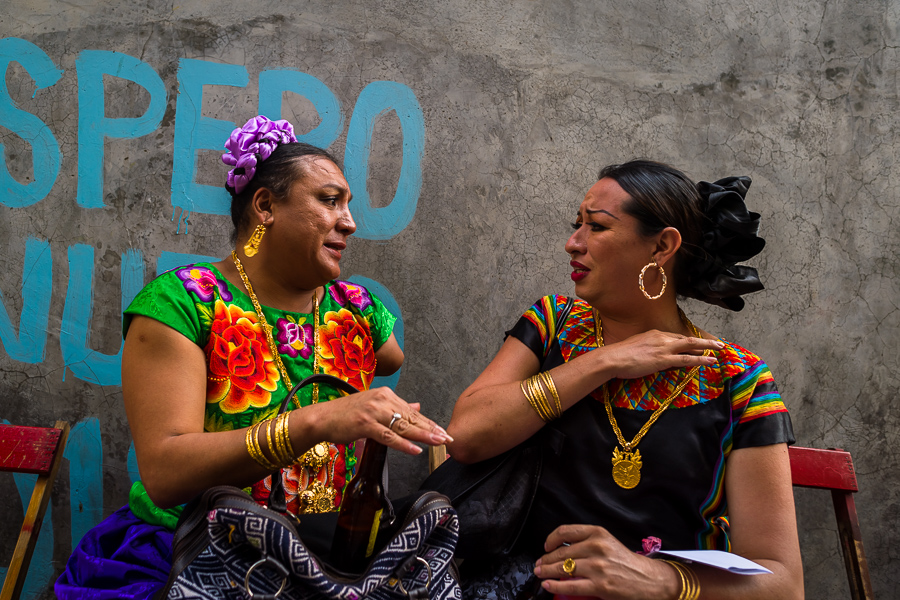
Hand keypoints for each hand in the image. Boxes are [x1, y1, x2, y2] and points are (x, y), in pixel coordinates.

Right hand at [305, 387, 452, 455]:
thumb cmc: (345, 414)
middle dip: (431, 429)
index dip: (429, 422)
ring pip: (403, 426)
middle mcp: (382, 400)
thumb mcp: (373, 405)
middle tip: (448, 438)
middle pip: (412, 417)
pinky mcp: (365, 424)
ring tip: (438, 442)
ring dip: (423, 435)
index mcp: (385, 395)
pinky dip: (403, 444)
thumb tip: (417, 406)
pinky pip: (388, 436)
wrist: (321, 417)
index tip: (443, 431)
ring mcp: (374, 411)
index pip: (412, 411)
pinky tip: (415, 449)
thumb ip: (396, 407)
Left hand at [534, 525, 678, 599]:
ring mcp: (597, 567)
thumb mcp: (607, 542)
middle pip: (561, 552)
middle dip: (545, 559)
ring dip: (546, 572)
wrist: (649, 580)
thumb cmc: (627, 562)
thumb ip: (587, 542)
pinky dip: (555, 585)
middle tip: (539, 564)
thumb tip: (561, 549)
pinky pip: (570, 585)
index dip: (551, 539)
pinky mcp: (599, 586)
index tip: (546, 546)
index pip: (565, 531)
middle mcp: (597, 547)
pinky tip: (548, 585)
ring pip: (562, 568)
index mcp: (598, 533)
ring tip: (540, 574)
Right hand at [602, 330, 722, 379]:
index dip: (689, 342)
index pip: (676, 337)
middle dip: (704, 341)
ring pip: (691, 346)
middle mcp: (661, 338)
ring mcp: (663, 348)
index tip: (698, 345)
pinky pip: (686, 359)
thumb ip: (647, 349)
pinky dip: (700, 359)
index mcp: (654, 334)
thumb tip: (652, 356)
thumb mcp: (636, 348)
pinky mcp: (663, 359)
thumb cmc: (619, 355)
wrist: (612, 358)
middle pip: (687, 338)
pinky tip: (710, 361)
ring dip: (707, 347)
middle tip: (718, 344)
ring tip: (719, 349)